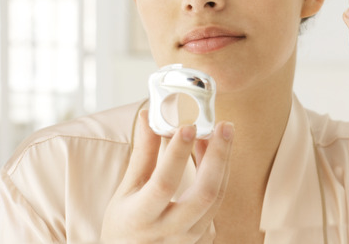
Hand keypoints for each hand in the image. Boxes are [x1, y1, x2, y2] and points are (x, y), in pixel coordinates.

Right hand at [100, 109, 233, 242]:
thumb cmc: (124, 223)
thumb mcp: (126, 190)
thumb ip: (142, 155)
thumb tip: (148, 116)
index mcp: (141, 218)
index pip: (164, 184)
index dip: (177, 154)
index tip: (188, 125)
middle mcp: (169, 230)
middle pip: (204, 193)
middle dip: (217, 156)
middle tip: (223, 126)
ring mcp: (190, 237)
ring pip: (217, 197)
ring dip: (222, 162)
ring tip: (221, 133)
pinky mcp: (204, 236)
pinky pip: (218, 202)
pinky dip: (220, 174)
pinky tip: (216, 153)